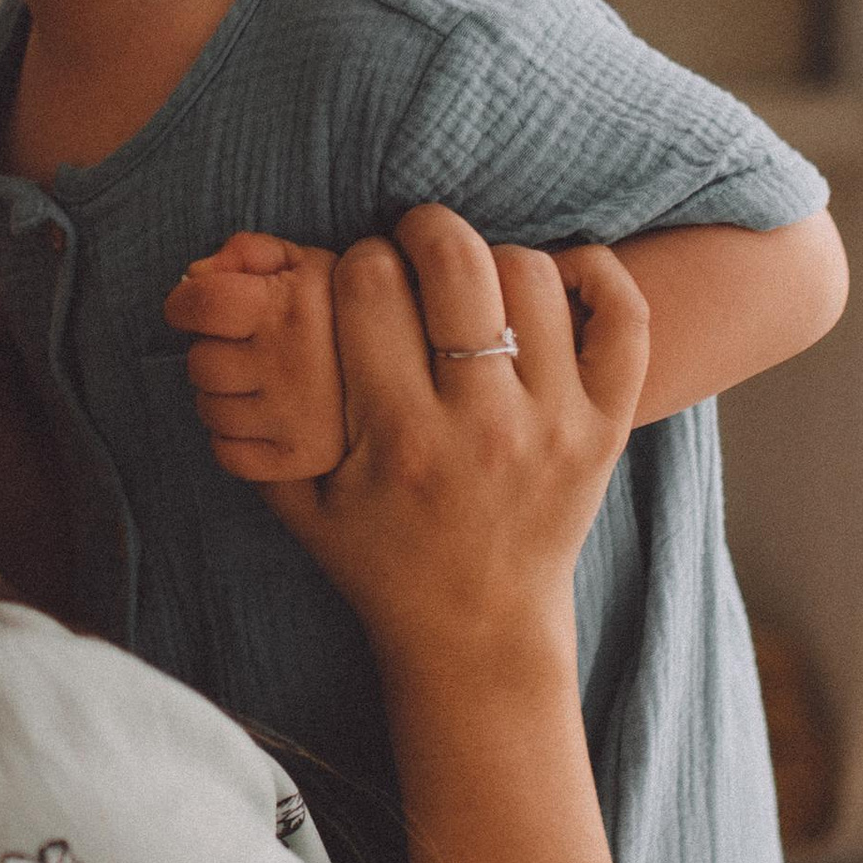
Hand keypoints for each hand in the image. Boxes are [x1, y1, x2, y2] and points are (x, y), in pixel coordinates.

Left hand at [162, 234, 348, 482]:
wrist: (418, 371)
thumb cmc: (348, 310)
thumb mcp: (311, 262)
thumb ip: (251, 252)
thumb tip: (194, 275)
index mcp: (292, 308)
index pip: (200, 303)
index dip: (184, 303)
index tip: (192, 307)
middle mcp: (291, 363)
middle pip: (199, 361)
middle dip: (214, 351)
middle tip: (248, 348)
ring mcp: (294, 417)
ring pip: (209, 409)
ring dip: (223, 395)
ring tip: (263, 382)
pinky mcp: (298, 460)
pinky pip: (227, 453)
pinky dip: (235, 438)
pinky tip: (266, 418)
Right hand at [263, 206, 646, 681]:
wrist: (477, 632)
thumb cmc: (380, 559)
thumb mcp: (301, 499)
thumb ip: (264, 418)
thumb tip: (241, 320)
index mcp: (398, 439)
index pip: (368, 286)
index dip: (358, 261)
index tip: (361, 277)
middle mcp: (482, 427)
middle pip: (455, 261)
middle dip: (422, 229)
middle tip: (412, 241)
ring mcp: (555, 424)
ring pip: (532, 274)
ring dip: (494, 258)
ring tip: (473, 281)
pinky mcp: (607, 428)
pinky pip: (622, 317)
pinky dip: (592, 276)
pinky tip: (552, 282)